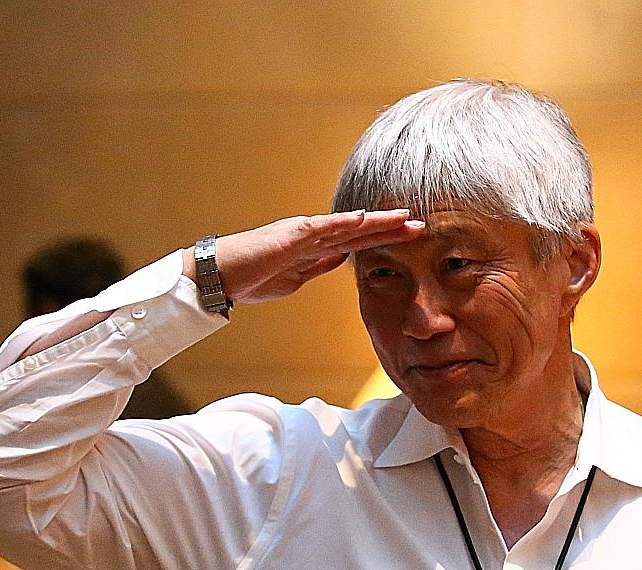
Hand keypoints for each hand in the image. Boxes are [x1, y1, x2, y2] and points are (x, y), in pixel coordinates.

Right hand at [188, 208, 424, 304]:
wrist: (220, 275)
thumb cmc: (251, 277)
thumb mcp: (294, 278)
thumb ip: (318, 267)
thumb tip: (343, 259)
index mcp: (315, 248)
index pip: (357, 242)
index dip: (385, 239)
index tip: (411, 237)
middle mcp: (313, 235)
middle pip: (359, 230)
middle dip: (390, 228)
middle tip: (421, 223)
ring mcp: (303, 233)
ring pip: (347, 225)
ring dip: (376, 222)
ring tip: (404, 218)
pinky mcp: (290, 235)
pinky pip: (321, 228)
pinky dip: (343, 223)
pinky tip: (364, 219)